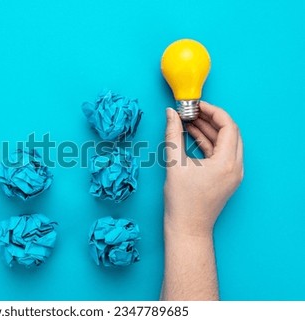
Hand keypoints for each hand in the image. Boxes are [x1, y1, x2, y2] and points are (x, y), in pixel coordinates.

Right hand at [164, 101, 243, 236]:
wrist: (188, 228)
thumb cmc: (182, 201)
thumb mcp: (175, 165)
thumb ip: (173, 135)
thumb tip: (171, 114)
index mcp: (226, 162)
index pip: (228, 126)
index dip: (213, 111)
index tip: (196, 105)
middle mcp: (235, 167)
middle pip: (230, 132)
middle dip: (211, 119)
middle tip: (192, 112)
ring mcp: (233, 174)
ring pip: (226, 143)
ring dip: (209, 130)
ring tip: (189, 121)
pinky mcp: (227, 178)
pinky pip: (222, 154)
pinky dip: (209, 143)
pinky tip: (192, 136)